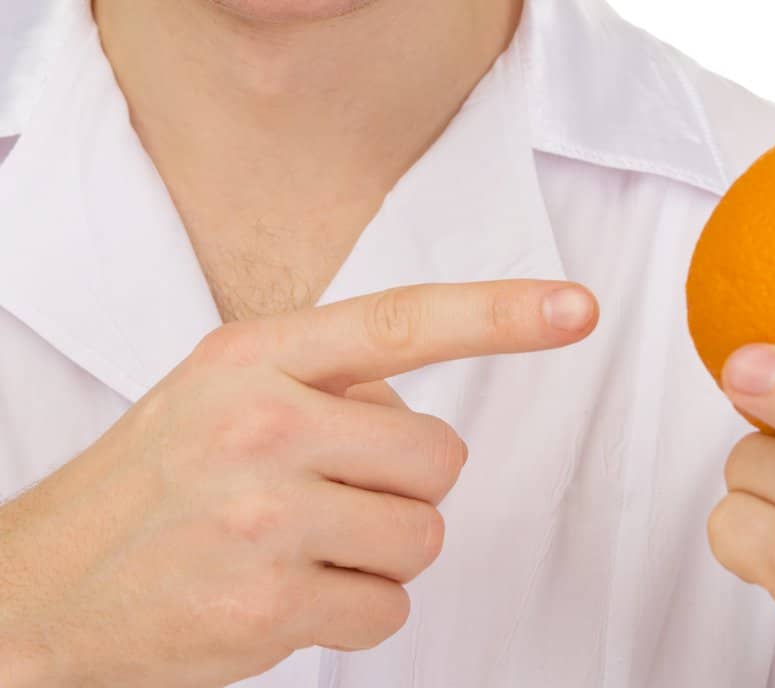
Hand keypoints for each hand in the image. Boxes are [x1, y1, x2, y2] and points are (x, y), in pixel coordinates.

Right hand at [0, 278, 597, 687]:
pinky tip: (288, 591)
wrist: (45, 585)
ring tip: (303, 541)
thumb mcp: (222, 383)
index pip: (403, 320)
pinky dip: (355, 609)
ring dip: (381, 550)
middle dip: (403, 482)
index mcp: (259, 355)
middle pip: (437, 457)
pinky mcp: (267, 609)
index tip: (576, 309)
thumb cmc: (153, 477)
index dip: (500, 314)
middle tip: (326, 490)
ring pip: (423, 537)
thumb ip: (324, 376)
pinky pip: (387, 610)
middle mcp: (264, 425)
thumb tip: (417, 414)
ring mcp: (265, 520)